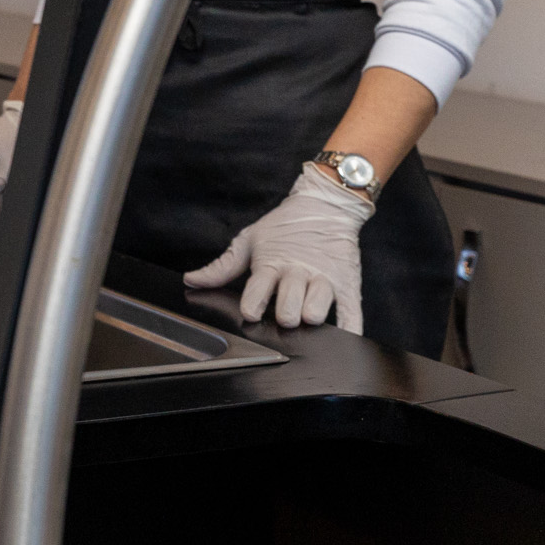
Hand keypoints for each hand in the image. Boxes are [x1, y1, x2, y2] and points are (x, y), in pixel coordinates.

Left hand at [183, 162, 373, 331]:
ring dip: (313, 314)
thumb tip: (192, 280)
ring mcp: (324, 279)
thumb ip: (222, 266)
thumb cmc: (284, 226)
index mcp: (271, 264)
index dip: (253, 303)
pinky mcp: (348, 284)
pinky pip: (352, 311)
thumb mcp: (250, 241)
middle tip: (283, 315)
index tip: (250, 312)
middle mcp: (298, 273)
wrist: (326, 206)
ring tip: (308, 315)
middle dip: (285, 313)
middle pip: (290, 303)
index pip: (259, 288)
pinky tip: (346, 338)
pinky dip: (351, 327)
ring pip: (319, 305)